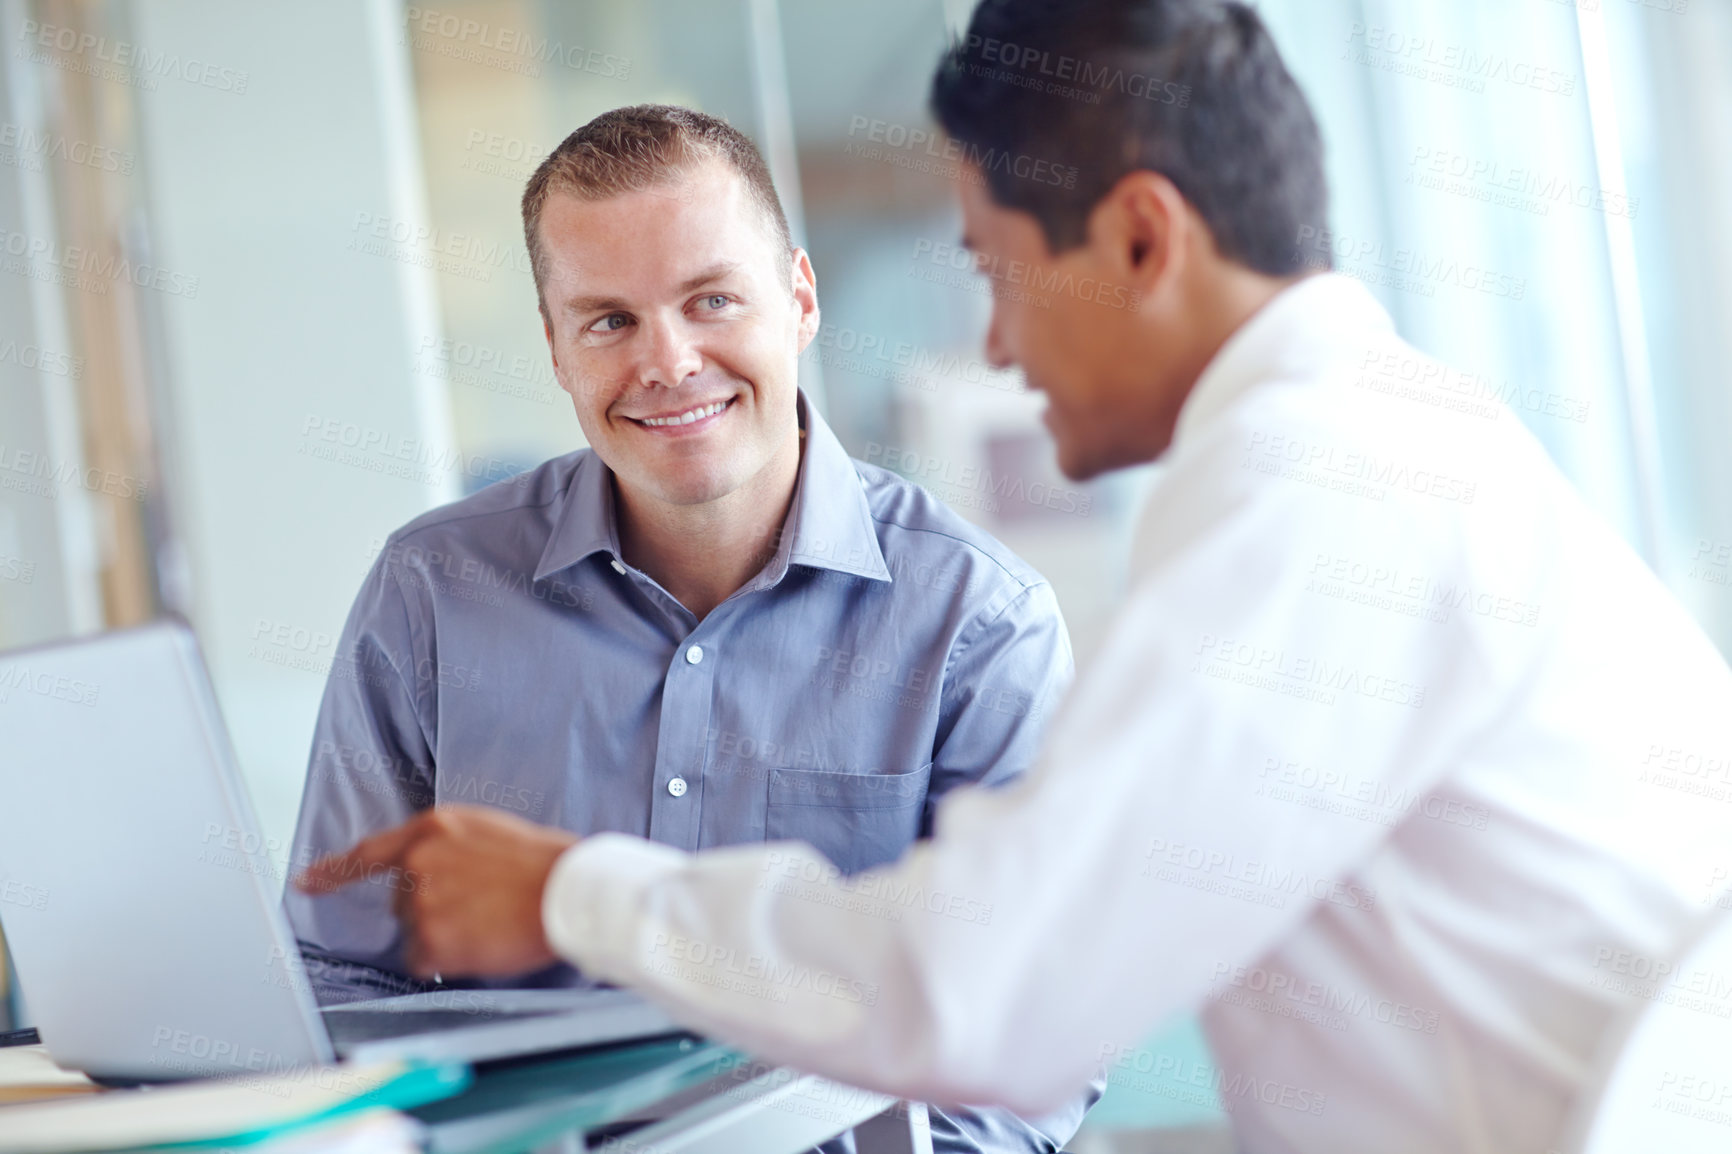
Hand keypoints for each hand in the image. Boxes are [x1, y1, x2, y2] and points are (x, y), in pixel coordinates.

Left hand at [295, 805, 578, 978]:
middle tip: (479, 906)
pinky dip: (447, 960)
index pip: (369, 852)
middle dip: (431, 909)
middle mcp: (418, 863)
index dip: (333, 871)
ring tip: (487, 923)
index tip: (304, 883)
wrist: (566, 891)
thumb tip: (431, 873)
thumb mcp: (488, 832)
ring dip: (443, 935)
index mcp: (433, 829)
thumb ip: (448, 847)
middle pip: (401, 901)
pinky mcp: (430, 939)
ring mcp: (421, 902)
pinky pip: (423, 960)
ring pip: (414, 933)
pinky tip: (480, 944)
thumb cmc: (541, 863)